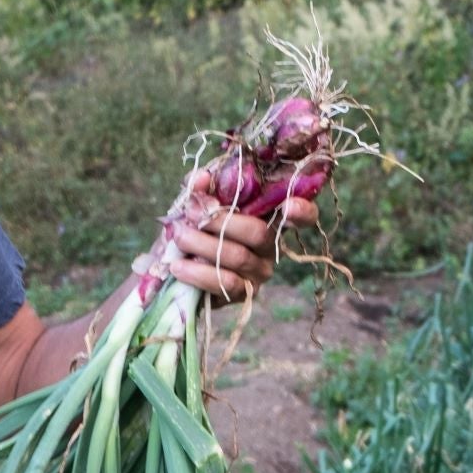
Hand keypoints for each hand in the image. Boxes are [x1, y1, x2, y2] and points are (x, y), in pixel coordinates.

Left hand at [149, 174, 318, 304]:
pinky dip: (198, 273)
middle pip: (259, 233)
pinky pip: (226, 283)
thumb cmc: (191, 227)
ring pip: (238, 257)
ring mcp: (258, 272)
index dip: (303, 211)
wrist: (169, 264)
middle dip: (221, 222)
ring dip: (203, 245)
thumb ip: (199, 188)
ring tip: (178, 237)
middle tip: (192, 215)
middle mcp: (269, 247)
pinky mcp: (242, 294)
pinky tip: (178, 265)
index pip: (303, 216)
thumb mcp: (194, 204)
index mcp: (266, 217)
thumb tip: (201, 177)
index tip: (289, 205)